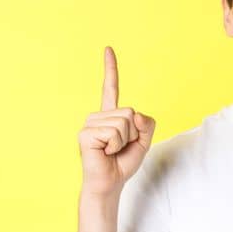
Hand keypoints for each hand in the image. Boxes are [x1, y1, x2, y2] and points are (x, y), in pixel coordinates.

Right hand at [77, 46, 155, 196]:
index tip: (108, 49)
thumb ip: (147, 124)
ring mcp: (90, 123)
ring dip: (124, 140)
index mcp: (111, 115)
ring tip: (112, 150)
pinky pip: (114, 132)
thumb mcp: (144, 141)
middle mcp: (98, 116)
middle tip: (120, 147)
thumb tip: (135, 114)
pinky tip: (105, 152)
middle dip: (133, 133)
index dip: (110, 69)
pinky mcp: (85, 133)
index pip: (111, 88)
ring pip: (123, 122)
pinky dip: (115, 145)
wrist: (110, 182)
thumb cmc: (123, 162)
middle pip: (130, 112)